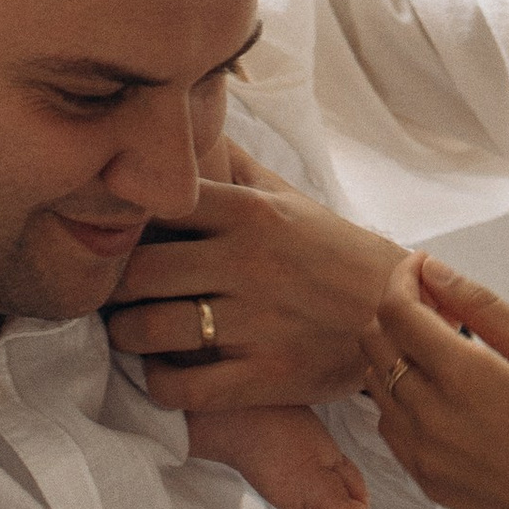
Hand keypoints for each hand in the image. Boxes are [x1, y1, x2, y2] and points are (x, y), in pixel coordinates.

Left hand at [106, 139, 397, 405]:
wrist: (398, 310)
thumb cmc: (331, 250)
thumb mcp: (288, 197)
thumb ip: (234, 166)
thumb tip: (194, 118)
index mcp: (249, 213)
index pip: (156, 204)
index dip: (123, 222)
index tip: (113, 236)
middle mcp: (248, 263)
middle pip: (138, 272)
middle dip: (112, 286)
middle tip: (110, 293)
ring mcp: (257, 322)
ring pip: (151, 331)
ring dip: (127, 336)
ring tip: (130, 333)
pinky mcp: (267, 376)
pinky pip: (184, 389)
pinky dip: (160, 384)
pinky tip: (164, 373)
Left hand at [363, 253, 508, 508]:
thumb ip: (481, 305)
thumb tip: (433, 270)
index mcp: (464, 378)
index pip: (397, 311)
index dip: (402, 278)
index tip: (423, 268)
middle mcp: (431, 418)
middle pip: (376, 344)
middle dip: (397, 312)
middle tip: (438, 307)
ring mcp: (424, 456)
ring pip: (376, 384)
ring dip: (396, 355)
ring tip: (443, 350)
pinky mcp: (427, 482)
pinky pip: (390, 427)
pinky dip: (401, 397)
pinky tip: (442, 394)